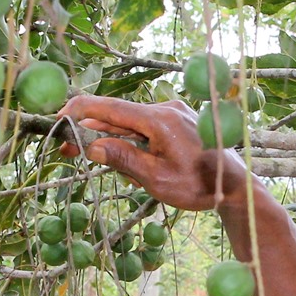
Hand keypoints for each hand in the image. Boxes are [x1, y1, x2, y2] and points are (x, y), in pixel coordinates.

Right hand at [59, 94, 249, 211]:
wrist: (235, 187)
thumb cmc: (199, 186)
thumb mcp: (156, 179)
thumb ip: (123, 159)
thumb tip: (91, 146)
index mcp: (160, 120)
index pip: (111, 107)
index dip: (81, 110)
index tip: (59, 118)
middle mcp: (166, 109)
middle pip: (119, 115)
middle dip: (91, 131)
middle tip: (67, 149)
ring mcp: (174, 113)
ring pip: (131, 123)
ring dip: (112, 139)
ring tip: (101, 161)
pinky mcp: (178, 122)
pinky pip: (146, 128)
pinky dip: (132, 141)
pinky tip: (133, 163)